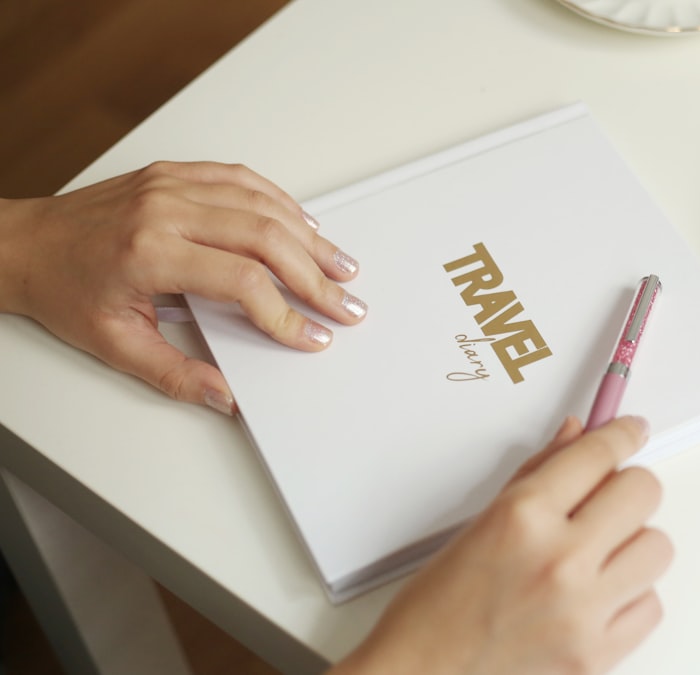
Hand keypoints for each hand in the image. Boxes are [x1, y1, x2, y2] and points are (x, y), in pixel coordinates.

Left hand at [0, 161, 366, 413]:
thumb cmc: (62, 288)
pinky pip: (241, 178)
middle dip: (315, 275)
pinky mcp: (174, 174)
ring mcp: (172, 185)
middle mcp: (165, 210)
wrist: (21, 245)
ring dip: (310, 237)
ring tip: (341, 264)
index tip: (311, 335)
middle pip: (265, 237)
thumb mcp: (114, 344)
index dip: (286, 313)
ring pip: (261, 204)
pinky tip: (304, 223)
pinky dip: (281, 201)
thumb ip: (176, 374)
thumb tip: (225, 397)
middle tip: (346, 302)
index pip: (242, 281)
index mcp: (150, 252)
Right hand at [331, 416, 672, 674]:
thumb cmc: (437, 608)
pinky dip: (631, 597)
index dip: (621, 435)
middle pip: (643, 492)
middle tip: (607, 500)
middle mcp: (559, 560)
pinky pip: (651, 605)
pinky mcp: (597, 654)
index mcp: (522, 517)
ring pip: (657, 546)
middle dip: (627, 488)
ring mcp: (583, 610)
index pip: (598, 454)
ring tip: (598, 557)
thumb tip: (578, 436)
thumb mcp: (479, 525)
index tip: (631, 432)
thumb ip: (538, 475)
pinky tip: (597, 597)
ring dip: (633, 544)